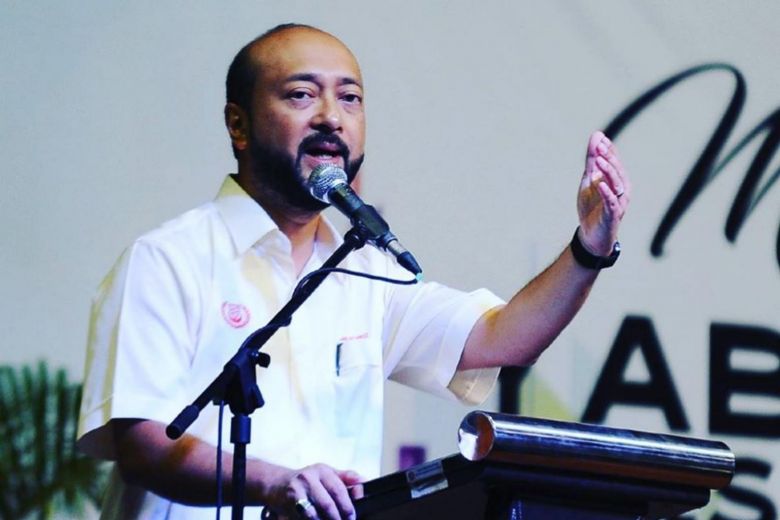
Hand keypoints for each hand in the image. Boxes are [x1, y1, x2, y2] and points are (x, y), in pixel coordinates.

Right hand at [265, 463, 362, 519]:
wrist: (275, 484)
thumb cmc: (306, 481)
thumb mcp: (326, 474)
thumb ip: (345, 478)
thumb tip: (364, 481)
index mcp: (322, 470)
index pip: (339, 490)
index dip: (347, 506)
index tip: (352, 518)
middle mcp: (308, 478)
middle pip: (327, 504)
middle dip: (337, 519)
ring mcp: (296, 490)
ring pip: (314, 515)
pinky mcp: (286, 503)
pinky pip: (303, 517)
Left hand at [576, 131, 630, 255]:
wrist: (591, 235)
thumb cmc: (592, 207)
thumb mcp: (588, 181)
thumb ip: (591, 162)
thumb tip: (596, 137)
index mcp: (617, 181)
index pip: (615, 162)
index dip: (608, 150)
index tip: (599, 137)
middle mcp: (621, 190)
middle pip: (617, 171)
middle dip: (608, 157)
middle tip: (599, 146)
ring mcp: (618, 202)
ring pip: (617, 184)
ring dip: (608, 171)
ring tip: (598, 160)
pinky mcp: (613, 215)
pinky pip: (611, 202)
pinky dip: (606, 192)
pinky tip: (600, 183)